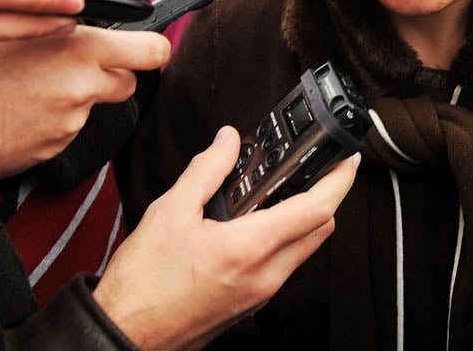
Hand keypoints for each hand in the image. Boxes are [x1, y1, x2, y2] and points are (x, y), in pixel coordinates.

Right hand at [0, 26, 169, 206]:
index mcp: (77, 47)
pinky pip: (63, 132)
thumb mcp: (4, 21)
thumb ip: (52, 19)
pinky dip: (47, 125)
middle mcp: (81, 87)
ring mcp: (67, 124)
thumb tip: (74, 14)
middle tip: (74, 70)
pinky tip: (12, 115)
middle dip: (109, 75)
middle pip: (126, 82)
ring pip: (90, 108)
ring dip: (71, 101)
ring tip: (23, 92)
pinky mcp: (50, 152)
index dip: (150, 50)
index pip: (151, 50)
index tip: (147, 49)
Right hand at [94, 127, 358, 350]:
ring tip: (283, 192)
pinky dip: (285, 240)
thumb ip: (206, 170)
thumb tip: (228, 141)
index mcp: (249, 249)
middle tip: (318, 170)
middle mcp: (264, 276)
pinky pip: (284, 266)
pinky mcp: (250, 304)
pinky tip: (259, 225)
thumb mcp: (170, 212)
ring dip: (305, 220)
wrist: (124, 335)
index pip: (315, 210)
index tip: (348, 160)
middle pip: (320, 230)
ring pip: (304, 250)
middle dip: (326, 197)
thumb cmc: (142, 285)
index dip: (339, 180)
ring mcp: (260, 294)